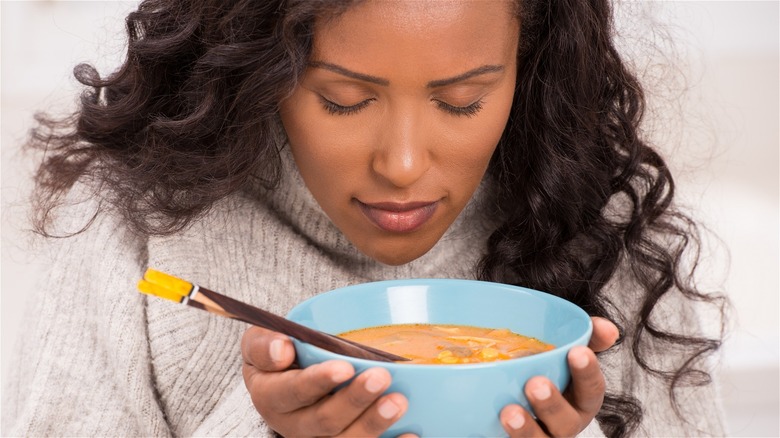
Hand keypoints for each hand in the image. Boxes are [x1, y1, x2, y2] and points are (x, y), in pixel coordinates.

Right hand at [241, 326, 408, 436]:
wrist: (283, 381)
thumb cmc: (278, 356)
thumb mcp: (259, 345)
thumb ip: (263, 344)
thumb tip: (282, 349)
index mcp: (272, 397)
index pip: (292, 392)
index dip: (317, 382)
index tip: (343, 367)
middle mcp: (295, 425)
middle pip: (324, 421)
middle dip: (354, 401)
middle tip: (380, 377)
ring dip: (374, 424)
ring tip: (398, 403)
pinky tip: (411, 436)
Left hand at [499, 317, 619, 436]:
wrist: (511, 396)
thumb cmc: (548, 372)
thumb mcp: (568, 353)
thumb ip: (588, 338)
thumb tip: (608, 328)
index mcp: (582, 399)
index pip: (592, 388)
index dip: (586, 372)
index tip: (577, 352)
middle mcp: (566, 423)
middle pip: (566, 421)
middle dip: (552, 404)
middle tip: (535, 384)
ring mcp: (542, 436)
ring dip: (525, 428)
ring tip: (509, 412)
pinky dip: (508, 436)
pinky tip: (495, 421)